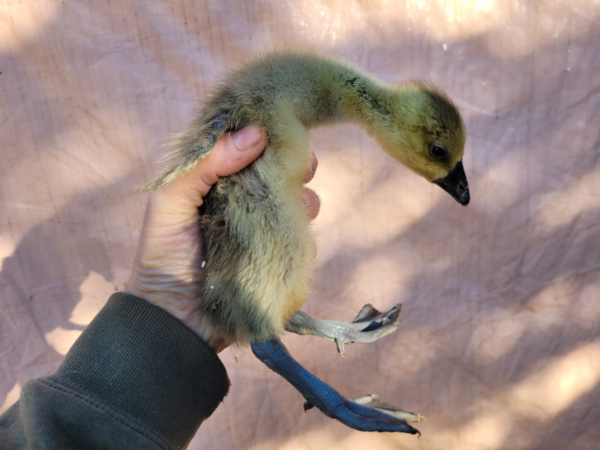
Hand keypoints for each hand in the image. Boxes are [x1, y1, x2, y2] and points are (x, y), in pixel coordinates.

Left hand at [126, 125, 319, 352]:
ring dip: (302, 193)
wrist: (177, 319)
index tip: (282, 126)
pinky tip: (299, 225)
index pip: (242, 147)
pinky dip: (303, 223)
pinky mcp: (275, 251)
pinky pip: (298, 229)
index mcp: (210, 181)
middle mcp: (238, 198)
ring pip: (292, 196)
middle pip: (273, 168)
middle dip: (292, 160)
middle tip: (302, 164)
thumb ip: (205, 164)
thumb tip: (255, 133)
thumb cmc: (163, 256)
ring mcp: (259, 225)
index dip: (262, 134)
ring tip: (300, 202)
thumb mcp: (171, 201)